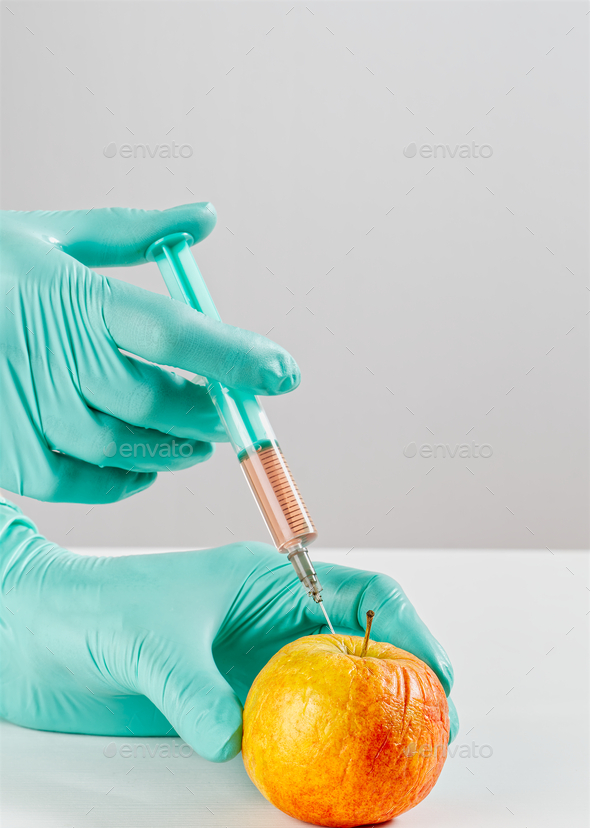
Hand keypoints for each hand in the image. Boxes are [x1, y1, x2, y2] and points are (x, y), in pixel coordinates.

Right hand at [0, 204, 299, 502]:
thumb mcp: (52, 234)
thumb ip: (134, 231)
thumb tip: (207, 215)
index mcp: (70, 295)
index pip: (172, 330)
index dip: (235, 355)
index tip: (286, 372)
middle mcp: (48, 354)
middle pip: (157, 398)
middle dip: (211, 410)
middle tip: (241, 408)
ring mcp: (23, 408)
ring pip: (126, 447)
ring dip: (178, 447)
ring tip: (200, 438)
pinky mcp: (7, 454)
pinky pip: (83, 483)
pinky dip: (126, 480)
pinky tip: (146, 465)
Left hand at [0, 501, 457, 760]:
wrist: (43, 636)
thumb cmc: (93, 613)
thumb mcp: (149, 641)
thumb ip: (193, 688)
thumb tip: (236, 739)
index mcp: (268, 580)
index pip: (363, 592)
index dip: (409, 629)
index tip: (436, 674)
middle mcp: (272, 621)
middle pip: (362, 647)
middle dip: (406, 683)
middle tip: (433, 732)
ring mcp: (255, 663)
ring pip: (335, 689)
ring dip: (371, 720)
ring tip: (400, 761)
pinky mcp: (233, 702)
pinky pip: (293, 727)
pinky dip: (320, 749)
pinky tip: (331, 776)